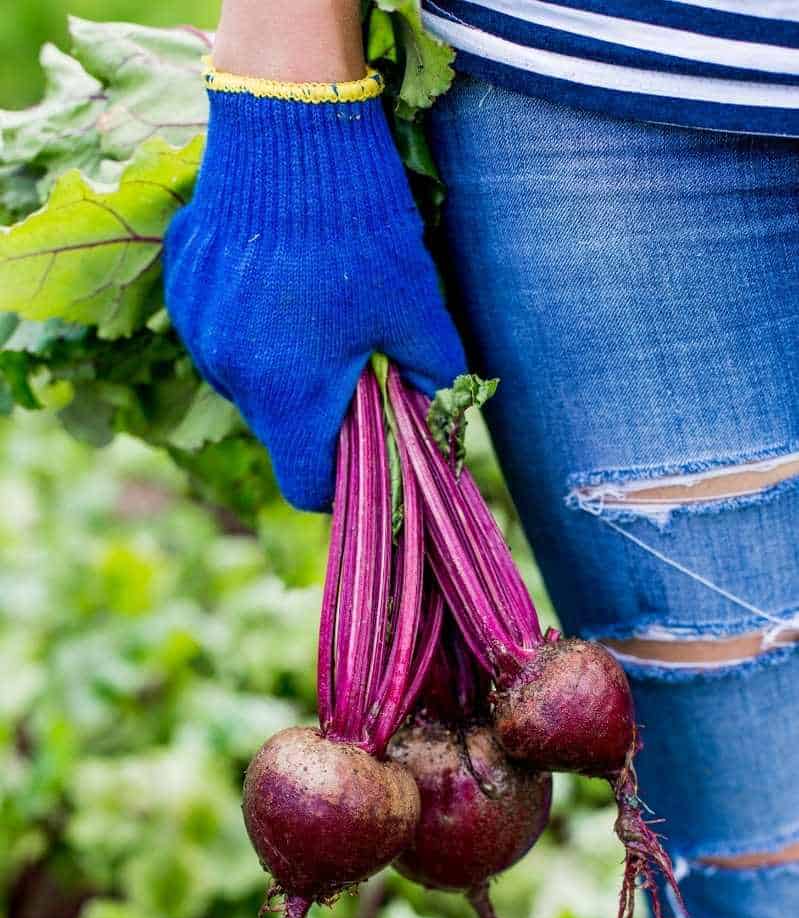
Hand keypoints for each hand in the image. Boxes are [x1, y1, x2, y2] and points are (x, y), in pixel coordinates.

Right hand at [164, 68, 464, 510]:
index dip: (339, 484)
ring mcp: (200, 333)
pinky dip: (250, 325)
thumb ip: (437, 374)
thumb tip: (448, 412)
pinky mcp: (183, 290)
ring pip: (248, 383)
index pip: (306, 486)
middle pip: (279, 430)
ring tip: (314, 310)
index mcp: (288, 395)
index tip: (363, 455)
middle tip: (352, 362)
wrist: (289, 125)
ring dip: (281, 367)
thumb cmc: (360, 227)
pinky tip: (277, 276)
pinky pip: (220, 335)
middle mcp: (232, 376)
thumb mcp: (417, 305)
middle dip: (317, 413)